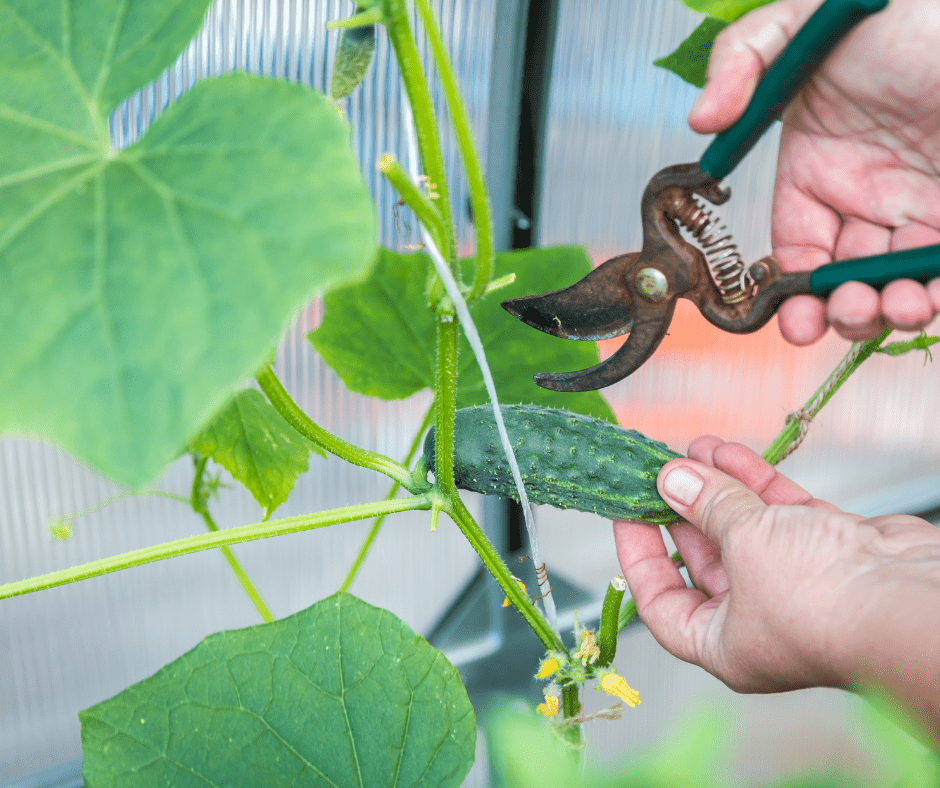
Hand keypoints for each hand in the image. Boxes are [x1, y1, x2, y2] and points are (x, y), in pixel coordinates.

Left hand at [613, 436, 939, 733]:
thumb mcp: (742, 545)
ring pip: (742, 528)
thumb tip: (671, 478)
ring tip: (691, 447)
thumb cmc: (819, 601)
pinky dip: (755, 483)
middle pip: (702, 558)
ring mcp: (795, 583)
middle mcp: (756, 618)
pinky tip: (727, 452)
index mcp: (723, 643)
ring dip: (716, 486)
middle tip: (659, 468)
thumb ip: (705, 506)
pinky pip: (780, 513)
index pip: (661, 602)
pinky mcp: (829, 550)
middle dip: (680, 508)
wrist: (909, 601)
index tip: (625, 512)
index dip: (638, 556)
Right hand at [689, 0, 939, 345]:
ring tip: (904, 305)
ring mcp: (921, 199)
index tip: (797, 319)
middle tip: (854, 310)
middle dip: (847, 309)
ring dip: (896, 307)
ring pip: (900, 277)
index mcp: (816, 167)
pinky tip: (932, 294)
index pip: (798, 247)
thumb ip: (739, 62)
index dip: (794, 292)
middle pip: (847, 275)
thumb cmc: (888, 7)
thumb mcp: (799, 21)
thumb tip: (701, 122)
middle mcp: (867, 193)